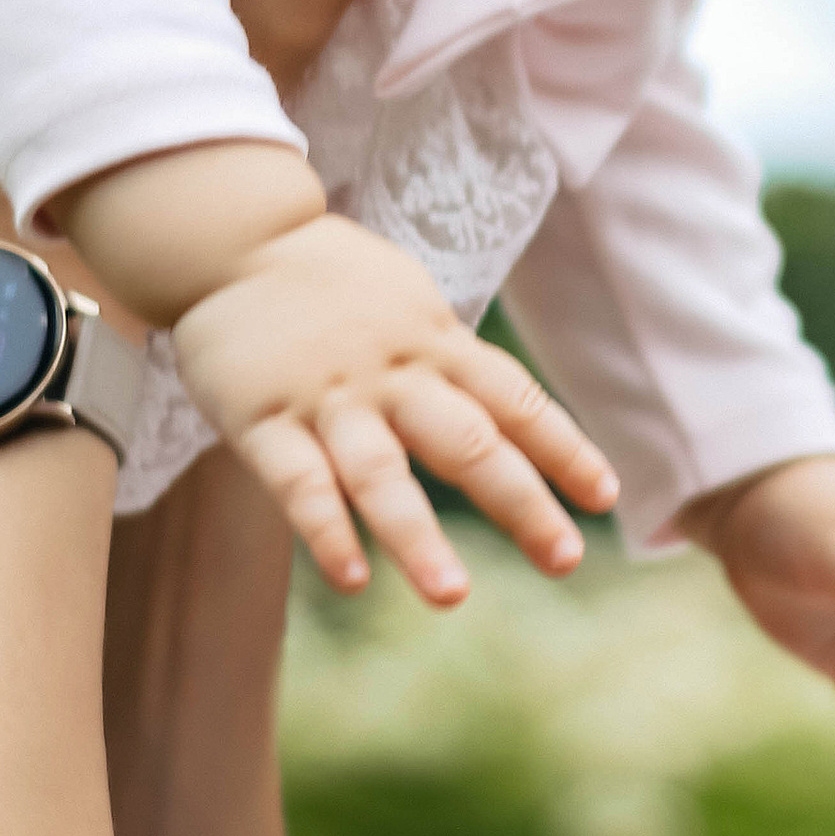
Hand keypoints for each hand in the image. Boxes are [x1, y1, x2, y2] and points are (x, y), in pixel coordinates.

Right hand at [170, 213, 616, 606]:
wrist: (229, 238)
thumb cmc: (331, 282)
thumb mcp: (409, 303)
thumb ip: (451, 361)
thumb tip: (512, 420)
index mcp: (435, 342)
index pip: (514, 399)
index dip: (563, 448)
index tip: (605, 497)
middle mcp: (392, 374)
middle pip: (467, 442)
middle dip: (521, 504)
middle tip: (565, 560)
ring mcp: (328, 398)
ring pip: (381, 475)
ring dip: (418, 539)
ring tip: (452, 597)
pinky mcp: (261, 419)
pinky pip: (298, 483)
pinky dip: (325, 532)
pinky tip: (353, 579)